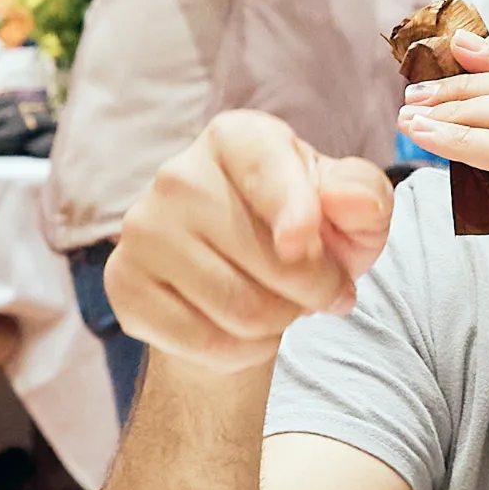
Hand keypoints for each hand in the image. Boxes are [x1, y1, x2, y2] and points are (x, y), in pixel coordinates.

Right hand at [105, 110, 396, 376]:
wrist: (240, 280)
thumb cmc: (304, 233)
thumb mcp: (350, 213)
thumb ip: (364, 197)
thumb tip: (355, 202)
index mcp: (237, 138)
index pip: (265, 168)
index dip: (292, 209)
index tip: (303, 244)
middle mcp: (179, 174)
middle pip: (267, 258)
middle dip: (314, 289)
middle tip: (320, 290)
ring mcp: (143, 229)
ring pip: (239, 308)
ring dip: (281, 322)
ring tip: (281, 306)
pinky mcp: (124, 283)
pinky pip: (203, 342)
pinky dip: (242, 351)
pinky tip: (245, 331)